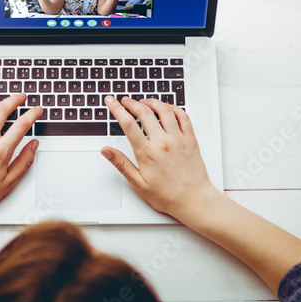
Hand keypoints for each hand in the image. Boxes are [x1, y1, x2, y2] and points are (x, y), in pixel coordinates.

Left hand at [0, 91, 41, 222]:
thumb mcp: (8, 183)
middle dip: (16, 100)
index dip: (32, 114)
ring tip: (6, 100)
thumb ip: (24, 162)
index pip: (21, 125)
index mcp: (0, 152)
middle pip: (3, 110)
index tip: (37, 110)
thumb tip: (33, 145)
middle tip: (22, 97)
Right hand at [101, 96, 217, 220]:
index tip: (111, 102)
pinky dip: (173, 108)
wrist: (194, 200)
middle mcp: (163, 142)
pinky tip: (166, 108)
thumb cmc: (168, 195)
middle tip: (125, 101)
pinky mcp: (190, 139)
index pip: (128, 124)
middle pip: (144, 112)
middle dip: (131, 103)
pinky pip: (183, 116)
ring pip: (164, 110)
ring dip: (151, 102)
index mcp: (147, 153)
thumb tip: (106, 151)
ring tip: (143, 102)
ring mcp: (178, 139)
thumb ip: (121, 164)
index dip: (116, 109)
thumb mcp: (138, 183)